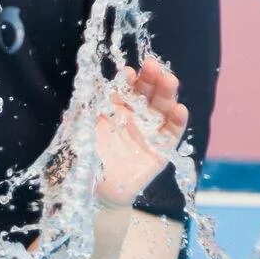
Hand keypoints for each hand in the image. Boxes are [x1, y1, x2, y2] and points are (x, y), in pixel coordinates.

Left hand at [93, 58, 188, 207]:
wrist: (90, 192)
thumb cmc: (82, 158)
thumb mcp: (80, 129)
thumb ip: (84, 108)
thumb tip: (87, 84)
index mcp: (115, 109)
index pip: (127, 88)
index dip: (130, 79)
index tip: (129, 72)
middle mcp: (134, 117)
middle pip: (148, 93)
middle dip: (152, 79)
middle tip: (153, 66)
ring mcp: (148, 133)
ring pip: (162, 109)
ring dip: (167, 94)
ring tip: (169, 80)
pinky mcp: (159, 152)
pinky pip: (171, 135)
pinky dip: (177, 122)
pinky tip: (179, 110)